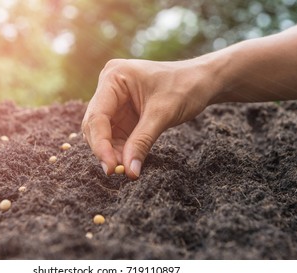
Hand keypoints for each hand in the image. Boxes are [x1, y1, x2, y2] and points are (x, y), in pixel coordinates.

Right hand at [81, 58, 216, 178]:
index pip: (97, 116)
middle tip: (117, 171)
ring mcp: (115, 102)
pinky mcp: (122, 114)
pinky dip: (120, 150)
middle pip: (95, 125)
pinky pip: (115, 136)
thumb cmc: (184, 86)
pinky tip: (129, 162)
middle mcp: (109, 88)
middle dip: (105, 149)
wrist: (201, 81)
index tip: (110, 167)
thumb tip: (129, 171)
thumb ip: (142, 142)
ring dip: (112, 152)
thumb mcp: (162, 114)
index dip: (100, 144)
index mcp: (114, 77)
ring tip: (127, 168)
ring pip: (103, 133)